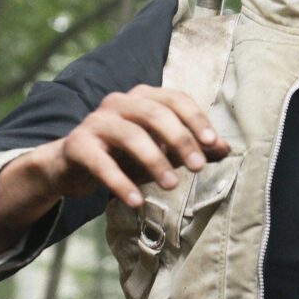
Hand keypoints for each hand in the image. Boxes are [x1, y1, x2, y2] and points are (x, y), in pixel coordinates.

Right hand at [0, 86, 228, 261]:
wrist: (73, 166)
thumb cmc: (126, 155)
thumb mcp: (161, 150)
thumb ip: (191, 147)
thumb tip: (225, 149)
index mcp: (144, 97)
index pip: (176, 99)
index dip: (196, 119)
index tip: (212, 144)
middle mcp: (119, 102)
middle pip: (154, 113)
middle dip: (180, 139)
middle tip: (198, 167)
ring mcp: (96, 121)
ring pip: (129, 135)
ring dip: (154, 160)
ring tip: (171, 185)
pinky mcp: (77, 144)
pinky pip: (100, 162)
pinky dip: (120, 182)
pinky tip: (136, 201)